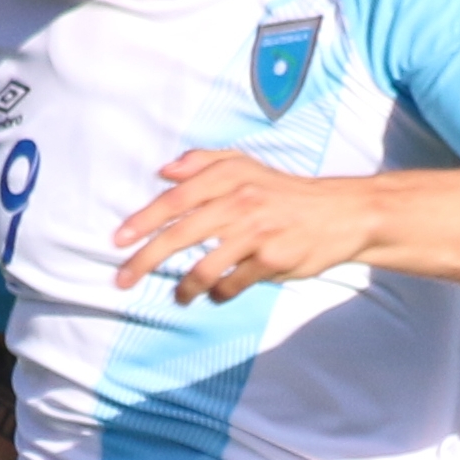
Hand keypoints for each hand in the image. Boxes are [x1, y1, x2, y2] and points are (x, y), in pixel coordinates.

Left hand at [115, 151, 376, 300]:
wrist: (341, 213)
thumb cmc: (284, 192)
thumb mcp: (247, 165)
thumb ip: (204, 162)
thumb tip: (163, 171)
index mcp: (229, 179)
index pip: (175, 200)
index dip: (143, 221)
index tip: (118, 241)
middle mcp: (240, 203)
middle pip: (180, 235)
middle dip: (145, 260)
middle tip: (122, 279)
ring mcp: (257, 233)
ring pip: (204, 268)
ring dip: (184, 288)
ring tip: (178, 296)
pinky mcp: (273, 261)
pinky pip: (232, 285)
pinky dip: (219, 294)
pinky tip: (217, 294)